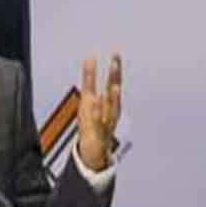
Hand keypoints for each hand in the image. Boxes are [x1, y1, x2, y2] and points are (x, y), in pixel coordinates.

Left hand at [76, 54, 121, 171]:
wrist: (95, 152)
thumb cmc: (94, 124)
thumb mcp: (89, 98)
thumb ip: (89, 78)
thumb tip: (89, 58)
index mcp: (109, 103)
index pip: (113, 83)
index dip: (115, 69)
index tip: (116, 54)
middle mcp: (111, 111)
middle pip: (114, 92)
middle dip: (115, 78)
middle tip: (116, 62)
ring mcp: (106, 123)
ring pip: (112, 109)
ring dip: (114, 98)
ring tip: (115, 86)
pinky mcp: (99, 134)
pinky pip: (99, 124)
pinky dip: (99, 115)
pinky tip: (96, 105)